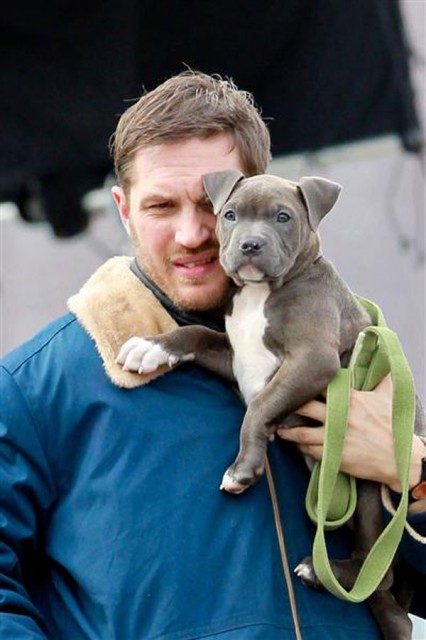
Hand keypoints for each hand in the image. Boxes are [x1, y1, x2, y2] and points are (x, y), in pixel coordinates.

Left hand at [277, 375, 424, 492]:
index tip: (292, 382)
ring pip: (302, 433)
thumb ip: (381, 378)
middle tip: (278, 405)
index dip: (305, 384)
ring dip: (288, 432)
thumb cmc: (394, 427)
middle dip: (290, 406)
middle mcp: (340, 418)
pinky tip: (297, 445)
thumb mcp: (388, 397)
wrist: (401, 460)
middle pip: (305, 407)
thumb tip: (384, 359)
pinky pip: (311, 451)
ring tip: (279, 429)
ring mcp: (336, 438)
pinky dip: (302, 448)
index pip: (321, 387)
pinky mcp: (335, 457)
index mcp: (350, 400)